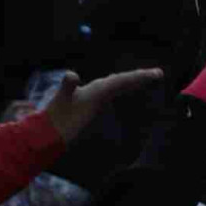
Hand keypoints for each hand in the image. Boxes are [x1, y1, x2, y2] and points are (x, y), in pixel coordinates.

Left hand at [39, 68, 163, 143]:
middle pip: (121, 80)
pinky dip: (123, 89)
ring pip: (118, 86)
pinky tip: (130, 90)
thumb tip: (72, 75)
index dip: (138, 77)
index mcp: (96, 89)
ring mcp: (94, 98)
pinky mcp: (93, 106)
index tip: (156, 74)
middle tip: (158, 74)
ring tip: (150, 78)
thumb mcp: (64, 100)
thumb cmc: (59, 118)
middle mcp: (96, 90)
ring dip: (133, 82)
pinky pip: (112, 94)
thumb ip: (68, 86)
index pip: (121, 80)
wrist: (48, 132)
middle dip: (139, 77)